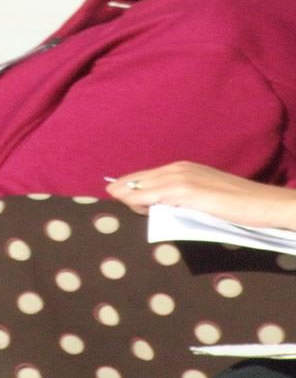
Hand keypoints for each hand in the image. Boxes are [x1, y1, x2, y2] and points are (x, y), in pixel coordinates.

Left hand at [108, 162, 295, 226]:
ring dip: (128, 195)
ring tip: (117, 201)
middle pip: (141, 178)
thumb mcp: (205, 198)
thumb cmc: (239, 205)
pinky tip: (132, 206)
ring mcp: (182, 178)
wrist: (267, 203)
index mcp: (183, 168)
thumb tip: (161, 209)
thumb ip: (183, 200)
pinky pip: (154, 196)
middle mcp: (179, 169)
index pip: (147, 176)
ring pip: (144, 186)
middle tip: (110, 196)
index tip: (114, 191)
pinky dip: (139, 200)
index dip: (129, 184)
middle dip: (123, 188)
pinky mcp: (187, 191)